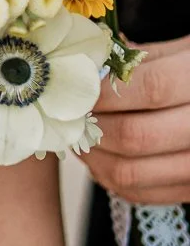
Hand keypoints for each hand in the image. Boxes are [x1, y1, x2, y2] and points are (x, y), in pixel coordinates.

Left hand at [83, 35, 189, 204]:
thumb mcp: (184, 51)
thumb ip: (139, 59)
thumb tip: (86, 65)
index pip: (151, 88)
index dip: (107, 89)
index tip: (76, 85)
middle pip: (136, 136)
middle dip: (91, 125)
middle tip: (67, 112)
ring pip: (132, 173)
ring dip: (93, 156)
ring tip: (77, 134)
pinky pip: (141, 194)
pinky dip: (109, 178)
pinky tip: (99, 156)